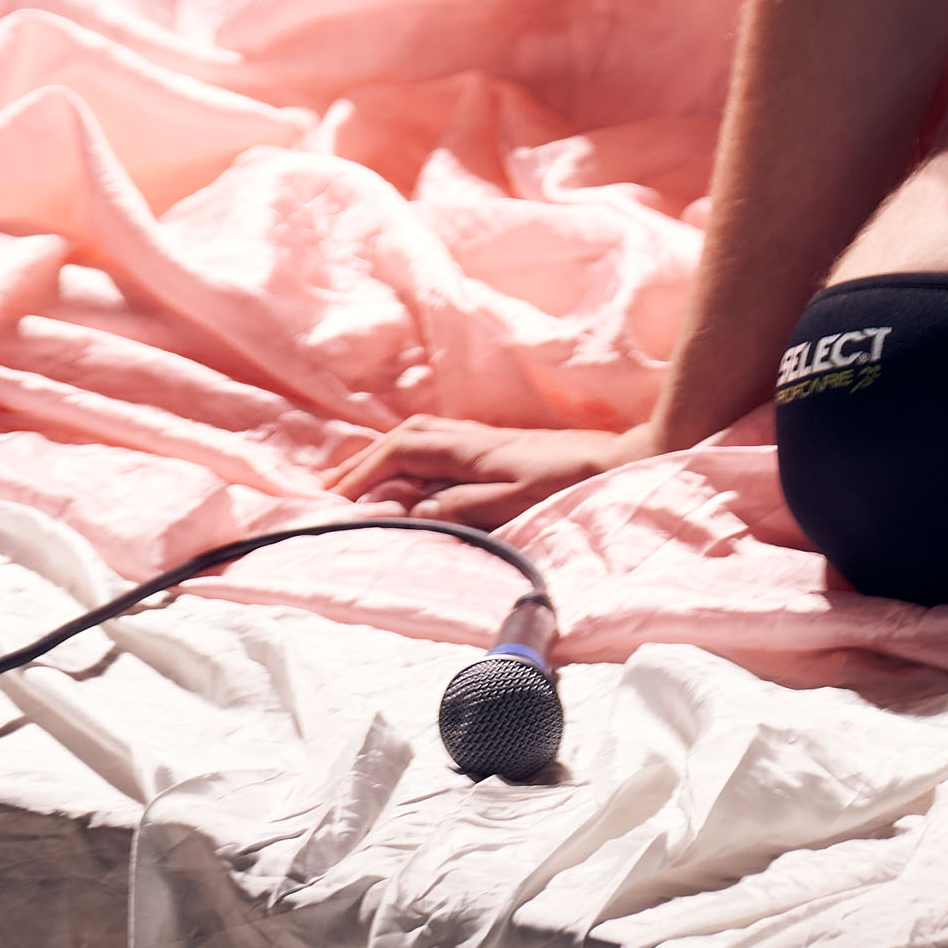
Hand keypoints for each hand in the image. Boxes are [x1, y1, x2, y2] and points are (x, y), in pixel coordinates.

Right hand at [324, 417, 657, 527]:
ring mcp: (482, 440)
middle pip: (400, 441)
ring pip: (416, 438)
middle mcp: (468, 438)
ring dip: (380, 457)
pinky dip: (406, 456)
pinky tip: (406, 473)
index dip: (361, 478)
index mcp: (467, 451)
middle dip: (360, 463)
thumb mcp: (511, 506)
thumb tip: (408, 509)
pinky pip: (434, 444)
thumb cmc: (567, 487)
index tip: (331, 503)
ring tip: (354, 481)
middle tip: (325, 490)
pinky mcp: (496, 448)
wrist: (621, 461)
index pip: (398, 456)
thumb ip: (458, 507)